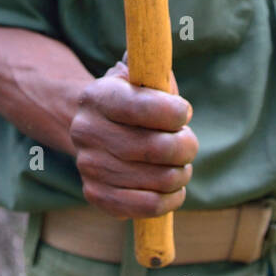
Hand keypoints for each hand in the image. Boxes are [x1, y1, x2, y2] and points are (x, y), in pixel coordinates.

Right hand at [69, 57, 197, 219]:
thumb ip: (154, 69)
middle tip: (189, 142)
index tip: (185, 111)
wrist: (92, 128)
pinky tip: (175, 188)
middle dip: (186, 146)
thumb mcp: (138, 75)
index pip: (142, 108)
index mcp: (97, 96)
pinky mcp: (96, 195)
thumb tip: (164, 74)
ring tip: (181, 165)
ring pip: (157, 180)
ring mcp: (89, 166)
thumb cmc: (130, 99)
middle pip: (155, 148)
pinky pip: (146, 206)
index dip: (174, 112)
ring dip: (181, 173)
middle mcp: (86, 131)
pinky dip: (171, 199)